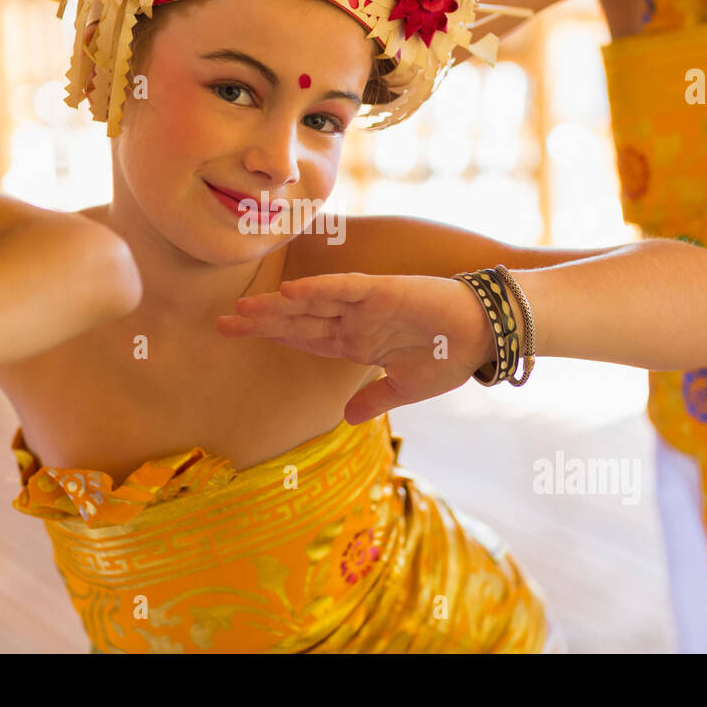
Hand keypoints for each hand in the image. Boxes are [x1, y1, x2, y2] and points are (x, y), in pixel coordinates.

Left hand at [216, 273, 498, 424]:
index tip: (236, 334)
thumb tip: (346, 418)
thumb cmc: (450, 356)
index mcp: (355, 341)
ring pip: (312, 304)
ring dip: (279, 307)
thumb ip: (374, 399)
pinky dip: (319, 290)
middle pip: (297, 320)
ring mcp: (366, 304)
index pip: (303, 337)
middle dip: (260, 321)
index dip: (270, 335)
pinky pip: (345, 288)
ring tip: (244, 310)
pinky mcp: (384, 291)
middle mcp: (354, 320)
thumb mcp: (406, 388)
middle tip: (221, 323)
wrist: (485, 334)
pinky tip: (292, 292)